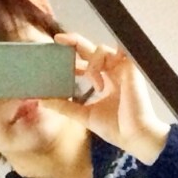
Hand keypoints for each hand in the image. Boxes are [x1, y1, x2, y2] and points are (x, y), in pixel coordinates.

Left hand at [47, 32, 169, 163]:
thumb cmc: (116, 129)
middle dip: (74, 42)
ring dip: (91, 65)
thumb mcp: (85, 116)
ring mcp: (122, 68)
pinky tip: (100, 82)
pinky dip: (99, 63)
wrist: (135, 137)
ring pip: (100, 49)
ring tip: (95, 86)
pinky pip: (109, 51)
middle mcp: (114, 72)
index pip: (87, 64)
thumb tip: (42, 101)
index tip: (57, 58)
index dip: (73, 60)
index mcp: (106, 83)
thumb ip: (65, 107)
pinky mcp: (129, 66)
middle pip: (92, 49)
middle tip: (57, 40)